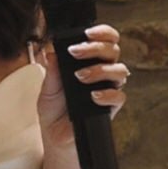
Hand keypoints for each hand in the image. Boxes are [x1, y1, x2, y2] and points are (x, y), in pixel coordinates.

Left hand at [37, 23, 128, 146]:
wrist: (56, 137)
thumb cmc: (54, 110)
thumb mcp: (47, 88)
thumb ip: (52, 71)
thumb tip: (52, 52)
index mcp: (90, 62)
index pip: (105, 40)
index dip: (102, 32)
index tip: (87, 32)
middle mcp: (103, 73)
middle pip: (113, 50)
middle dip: (95, 47)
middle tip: (76, 52)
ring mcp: (108, 89)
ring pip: (119, 70)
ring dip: (100, 69)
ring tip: (80, 77)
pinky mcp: (111, 107)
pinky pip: (119, 96)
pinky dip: (107, 94)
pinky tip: (93, 96)